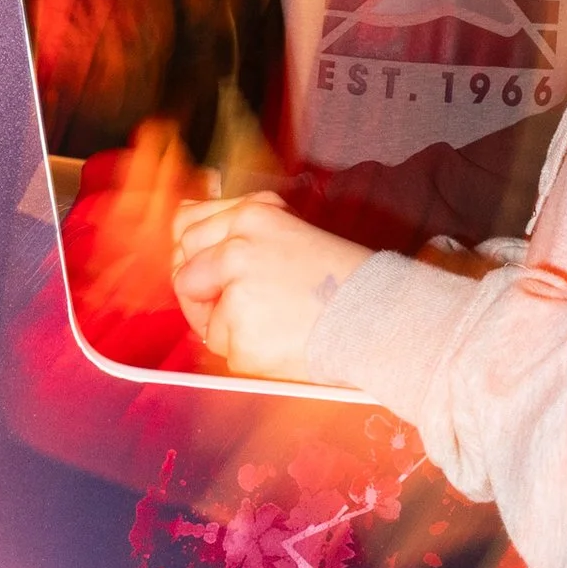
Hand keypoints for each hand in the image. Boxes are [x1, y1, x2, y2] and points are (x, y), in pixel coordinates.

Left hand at [172, 192, 368, 380]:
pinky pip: (226, 351)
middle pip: (184, 273)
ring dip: (227, 328)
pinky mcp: (241, 336)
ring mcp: (237, 293)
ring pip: (204, 319)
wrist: (381, 318)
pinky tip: (284, 342)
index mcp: (253, 215)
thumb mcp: (291, 232)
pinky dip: (249, 354)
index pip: (187, 225)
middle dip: (200, 295)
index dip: (192, 253)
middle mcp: (237, 248)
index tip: (208, 270)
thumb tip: (185, 213)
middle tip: (238, 308)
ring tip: (275, 324)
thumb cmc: (344, 279)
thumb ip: (239, 227)